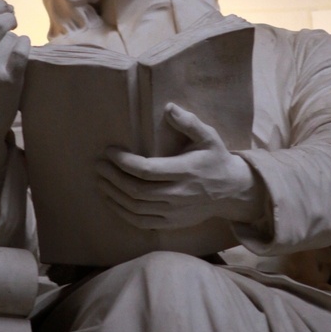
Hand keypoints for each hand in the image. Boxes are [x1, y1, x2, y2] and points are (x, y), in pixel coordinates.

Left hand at [98, 103, 259, 229]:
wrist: (231, 192)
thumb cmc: (216, 159)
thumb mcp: (209, 137)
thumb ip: (189, 122)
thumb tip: (169, 108)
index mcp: (185, 171)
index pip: (146, 170)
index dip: (124, 161)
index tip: (109, 151)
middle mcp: (178, 195)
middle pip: (136, 190)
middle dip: (113, 177)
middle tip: (99, 164)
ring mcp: (174, 212)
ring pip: (135, 208)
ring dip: (113, 194)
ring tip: (100, 179)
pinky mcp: (171, 223)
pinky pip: (140, 222)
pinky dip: (122, 212)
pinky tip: (112, 199)